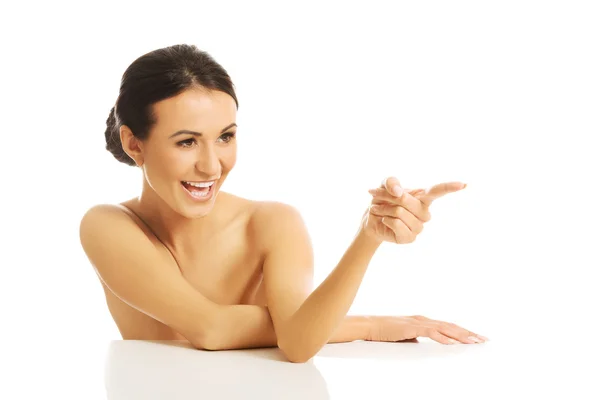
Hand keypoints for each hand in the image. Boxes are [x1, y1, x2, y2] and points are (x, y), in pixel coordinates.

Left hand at [359, 177, 466, 243]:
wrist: (372, 218)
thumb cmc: (383, 200)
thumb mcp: (385, 185)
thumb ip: (391, 182)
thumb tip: (398, 192)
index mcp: (423, 198)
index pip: (438, 191)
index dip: (450, 187)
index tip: (463, 185)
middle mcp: (424, 213)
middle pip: (407, 201)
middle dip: (389, 197)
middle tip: (378, 197)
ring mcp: (418, 226)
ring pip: (400, 213)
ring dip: (386, 209)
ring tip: (381, 210)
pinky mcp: (409, 238)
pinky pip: (398, 224)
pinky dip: (387, 220)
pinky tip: (385, 220)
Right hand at [367, 315, 488, 344]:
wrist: (370, 325)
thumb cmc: (385, 331)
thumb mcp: (405, 335)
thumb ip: (416, 338)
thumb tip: (423, 345)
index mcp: (423, 321)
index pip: (448, 326)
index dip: (462, 332)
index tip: (476, 338)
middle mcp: (424, 319)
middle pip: (451, 326)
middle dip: (468, 333)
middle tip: (483, 340)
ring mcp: (419, 322)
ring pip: (445, 328)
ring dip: (460, 335)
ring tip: (474, 342)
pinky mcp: (412, 327)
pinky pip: (431, 332)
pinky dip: (443, 337)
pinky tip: (452, 343)